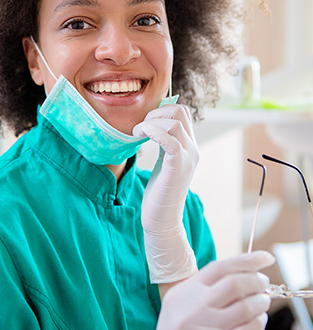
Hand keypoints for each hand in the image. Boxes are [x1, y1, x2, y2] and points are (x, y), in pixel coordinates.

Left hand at [132, 104, 198, 282]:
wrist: (163, 219)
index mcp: (188, 146)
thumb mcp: (162, 161)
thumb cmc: (159, 192)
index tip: (144, 122)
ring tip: (137, 133)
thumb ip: (163, 143)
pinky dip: (153, 132)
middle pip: (181, 111)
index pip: (182, 112)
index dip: (161, 110)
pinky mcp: (178, 168)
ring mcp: (187, 158)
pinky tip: (140, 136)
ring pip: (175, 122)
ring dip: (151, 122)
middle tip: (140, 127)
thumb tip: (151, 124)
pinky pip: (170, 140)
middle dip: (156, 112)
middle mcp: (192, 149)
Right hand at [135, 251, 274, 329]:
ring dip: (261, 302)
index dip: (246, 260)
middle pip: (234, 284)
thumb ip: (207, 287)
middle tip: (264, 282)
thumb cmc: (180, 329)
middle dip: (257, 281)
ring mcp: (205, 328)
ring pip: (245, 307)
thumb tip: (245, 273)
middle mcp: (192, 307)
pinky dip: (259, 322)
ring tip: (262, 301)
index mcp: (184, 291)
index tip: (265, 258)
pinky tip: (258, 320)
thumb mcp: (182, 301)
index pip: (218, 268)